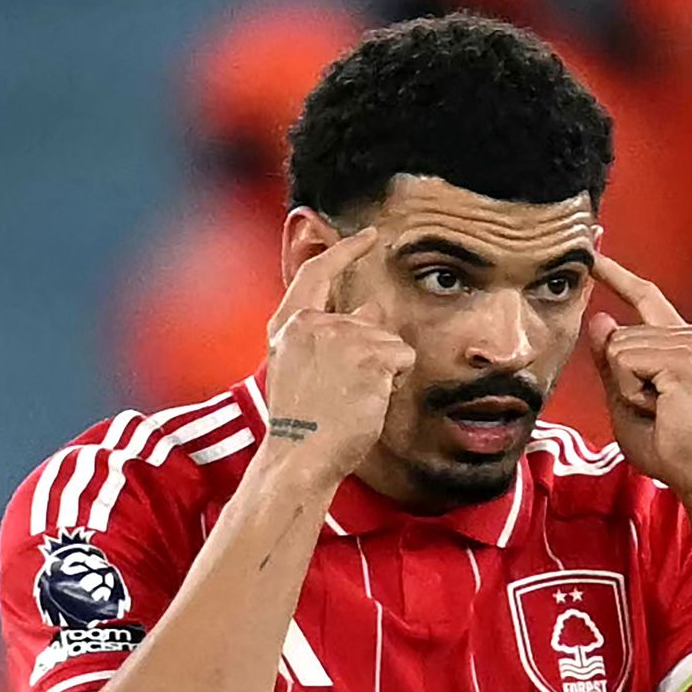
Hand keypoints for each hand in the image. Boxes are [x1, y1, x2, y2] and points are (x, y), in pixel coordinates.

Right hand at [263, 227, 415, 484]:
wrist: (299, 455)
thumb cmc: (303, 421)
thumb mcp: (299, 366)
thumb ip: (327, 334)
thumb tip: (371, 307)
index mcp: (288, 325)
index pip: (318, 273)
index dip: (346, 251)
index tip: (369, 236)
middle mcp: (313, 324)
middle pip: (368, 321)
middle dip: (373, 352)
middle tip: (346, 391)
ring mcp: (342, 337)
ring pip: (389, 342)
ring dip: (383, 371)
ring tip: (353, 398)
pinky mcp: (371, 355)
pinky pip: (403, 358)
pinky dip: (395, 380)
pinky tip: (370, 400)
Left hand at [588, 255, 691, 497]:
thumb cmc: (668, 443)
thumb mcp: (626, 396)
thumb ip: (611, 360)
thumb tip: (598, 319)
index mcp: (685, 340)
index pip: (645, 296)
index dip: (616, 274)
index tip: (593, 250)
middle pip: (618, 334)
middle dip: (619, 377)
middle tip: (653, 407)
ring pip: (618, 347)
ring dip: (625, 387)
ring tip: (657, 408)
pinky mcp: (686, 358)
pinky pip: (624, 361)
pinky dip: (629, 390)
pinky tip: (658, 407)